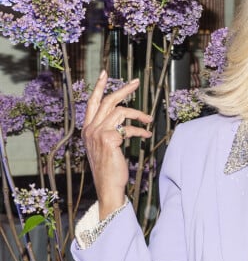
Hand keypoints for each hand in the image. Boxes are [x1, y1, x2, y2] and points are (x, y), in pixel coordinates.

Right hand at [82, 70, 152, 218]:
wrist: (108, 187)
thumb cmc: (110, 167)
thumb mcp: (105, 145)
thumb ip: (110, 130)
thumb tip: (123, 117)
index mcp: (87, 129)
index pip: (92, 103)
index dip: (99, 87)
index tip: (106, 74)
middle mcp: (90, 129)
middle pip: (107, 101)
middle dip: (123, 90)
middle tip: (135, 82)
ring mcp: (98, 133)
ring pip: (120, 111)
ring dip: (138, 114)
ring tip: (148, 119)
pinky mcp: (109, 139)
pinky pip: (128, 128)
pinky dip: (140, 131)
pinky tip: (146, 135)